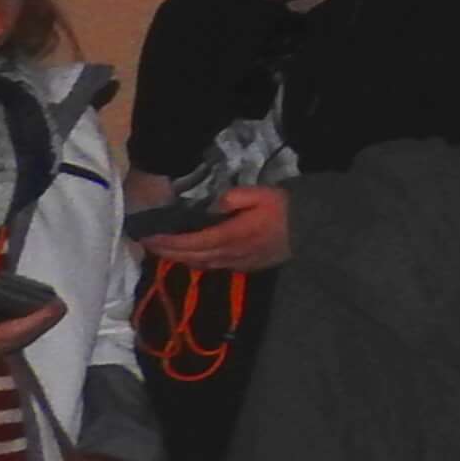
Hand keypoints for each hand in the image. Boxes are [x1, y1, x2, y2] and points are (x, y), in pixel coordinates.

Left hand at [150, 186, 291, 275]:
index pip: (190, 242)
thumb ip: (233, 198)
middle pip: (190, 257)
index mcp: (230, 236)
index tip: (148, 236)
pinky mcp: (245, 266)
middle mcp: (229, 255)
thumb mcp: (261, 194)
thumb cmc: (286, 210)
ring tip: (164, 250)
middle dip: (167, 251)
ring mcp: (237, 263)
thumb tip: (212, 205)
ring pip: (200, 264)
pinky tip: (192, 255)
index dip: (167, 242)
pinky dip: (196, 261)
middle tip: (147, 243)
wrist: (312, 232)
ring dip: (180, 258)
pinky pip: (213, 266)